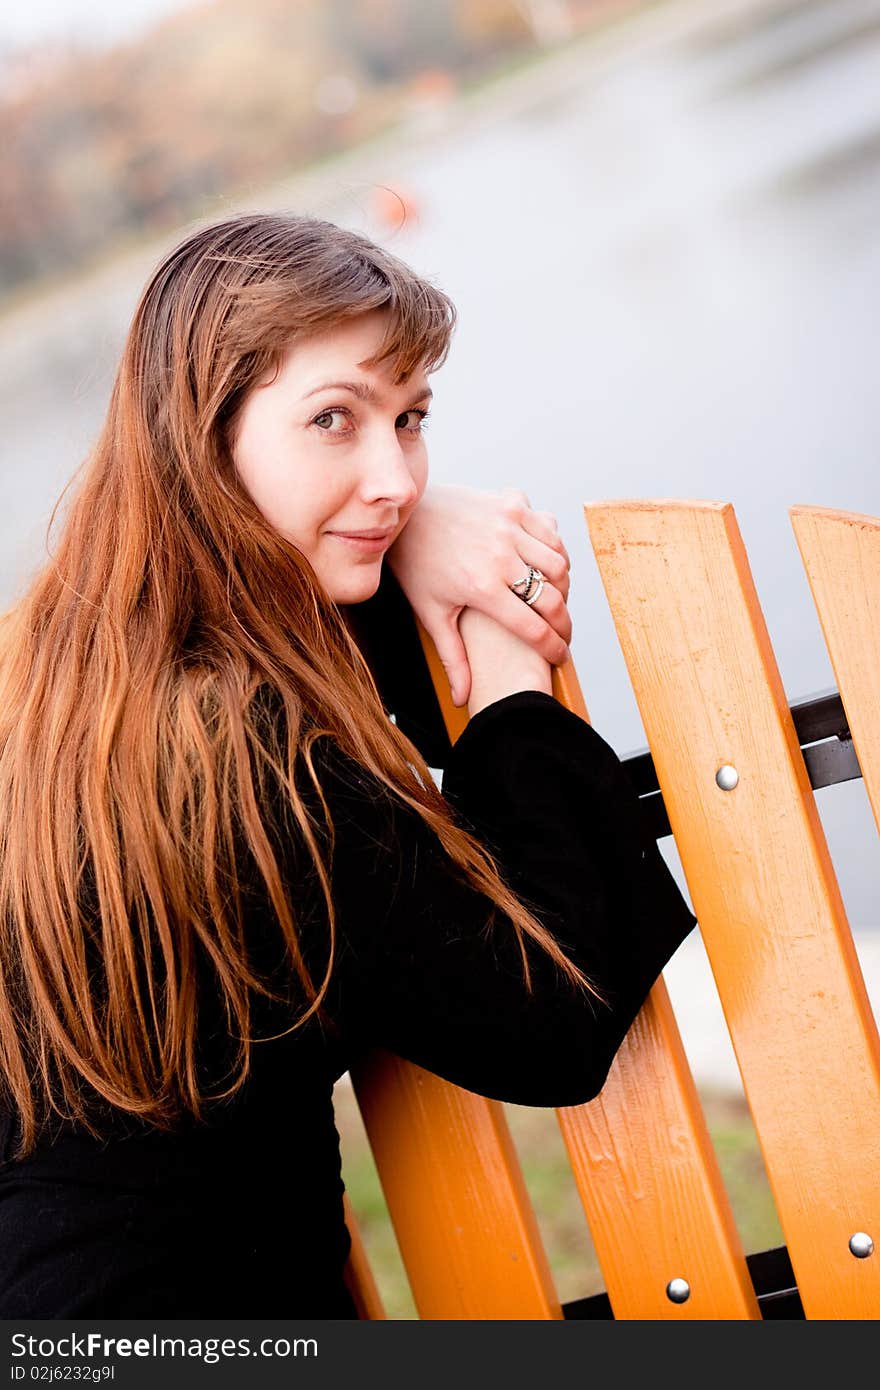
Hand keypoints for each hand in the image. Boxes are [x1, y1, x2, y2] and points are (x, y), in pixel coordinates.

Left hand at [385, 485, 571, 706]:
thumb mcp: (432, 613)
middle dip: (565, 622)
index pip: (532, 628)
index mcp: (482, 588)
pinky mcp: (513, 504)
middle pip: (553, 598)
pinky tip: (546, 566)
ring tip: (553, 601)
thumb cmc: (418, 566)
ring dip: (562, 585)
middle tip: (563, 634)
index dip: (553, 647)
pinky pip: (552, 532)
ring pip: (559, 563)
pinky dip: (556, 551)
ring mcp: (509, 526)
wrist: (408, 515)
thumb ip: (453, 658)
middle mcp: (500, 555)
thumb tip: (463, 699)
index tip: (560, 657)